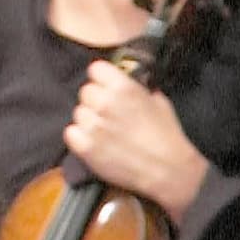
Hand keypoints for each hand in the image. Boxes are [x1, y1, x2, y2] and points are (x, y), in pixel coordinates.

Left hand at [66, 63, 214, 219]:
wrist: (168, 170)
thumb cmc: (167, 137)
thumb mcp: (159, 103)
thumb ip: (138, 90)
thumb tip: (130, 85)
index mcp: (123, 87)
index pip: (96, 69)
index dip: (102, 78)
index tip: (107, 86)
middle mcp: (104, 103)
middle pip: (85, 91)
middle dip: (96, 100)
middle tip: (109, 112)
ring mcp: (93, 126)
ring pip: (78, 112)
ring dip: (89, 119)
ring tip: (105, 131)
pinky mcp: (85, 147)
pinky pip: (71, 133)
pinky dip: (80, 137)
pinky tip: (95, 142)